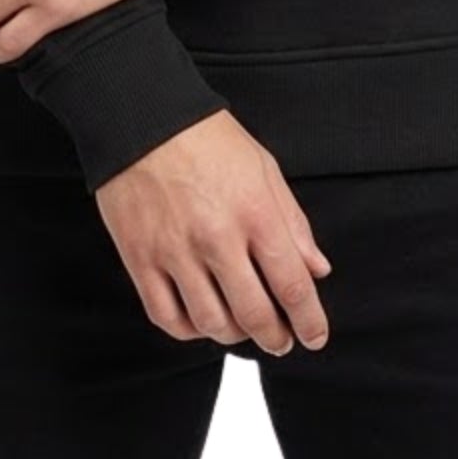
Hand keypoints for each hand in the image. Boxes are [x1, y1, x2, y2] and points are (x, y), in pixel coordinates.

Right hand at [94, 110, 334, 356]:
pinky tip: (201, 320)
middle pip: (254, 314)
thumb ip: (292, 222)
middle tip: (281, 341)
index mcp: (254, 211)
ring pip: (212, 323)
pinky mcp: (140, 258)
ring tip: (241, 327)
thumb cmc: (206, 138)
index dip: (309, 321)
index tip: (314, 336)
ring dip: (234, 335)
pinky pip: (168, 318)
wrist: (142, 117)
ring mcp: (175, 251)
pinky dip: (190, 330)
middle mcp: (217, 236)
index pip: (292, 285)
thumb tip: (317, 269)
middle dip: (276, 337)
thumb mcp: (263, 167)